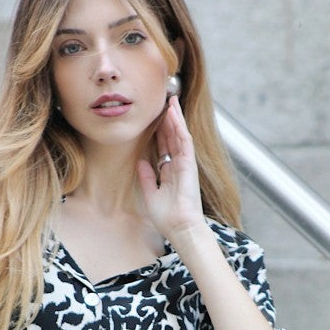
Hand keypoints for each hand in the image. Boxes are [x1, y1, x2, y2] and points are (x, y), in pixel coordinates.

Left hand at [136, 96, 205, 239]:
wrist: (180, 228)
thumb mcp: (151, 195)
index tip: (154, 120)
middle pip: (172, 139)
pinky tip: (174, 113)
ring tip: (170, 101)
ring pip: (179, 135)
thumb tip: (141, 161)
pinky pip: (184, 141)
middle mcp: (179, 166)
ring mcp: (185, 164)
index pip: (164, 148)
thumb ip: (147, 177)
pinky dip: (179, 126)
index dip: (159, 133)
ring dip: (175, 118)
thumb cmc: (168, 217)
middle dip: (168, 121)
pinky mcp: (189, 164)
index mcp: (171, 173)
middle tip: (163, 103)